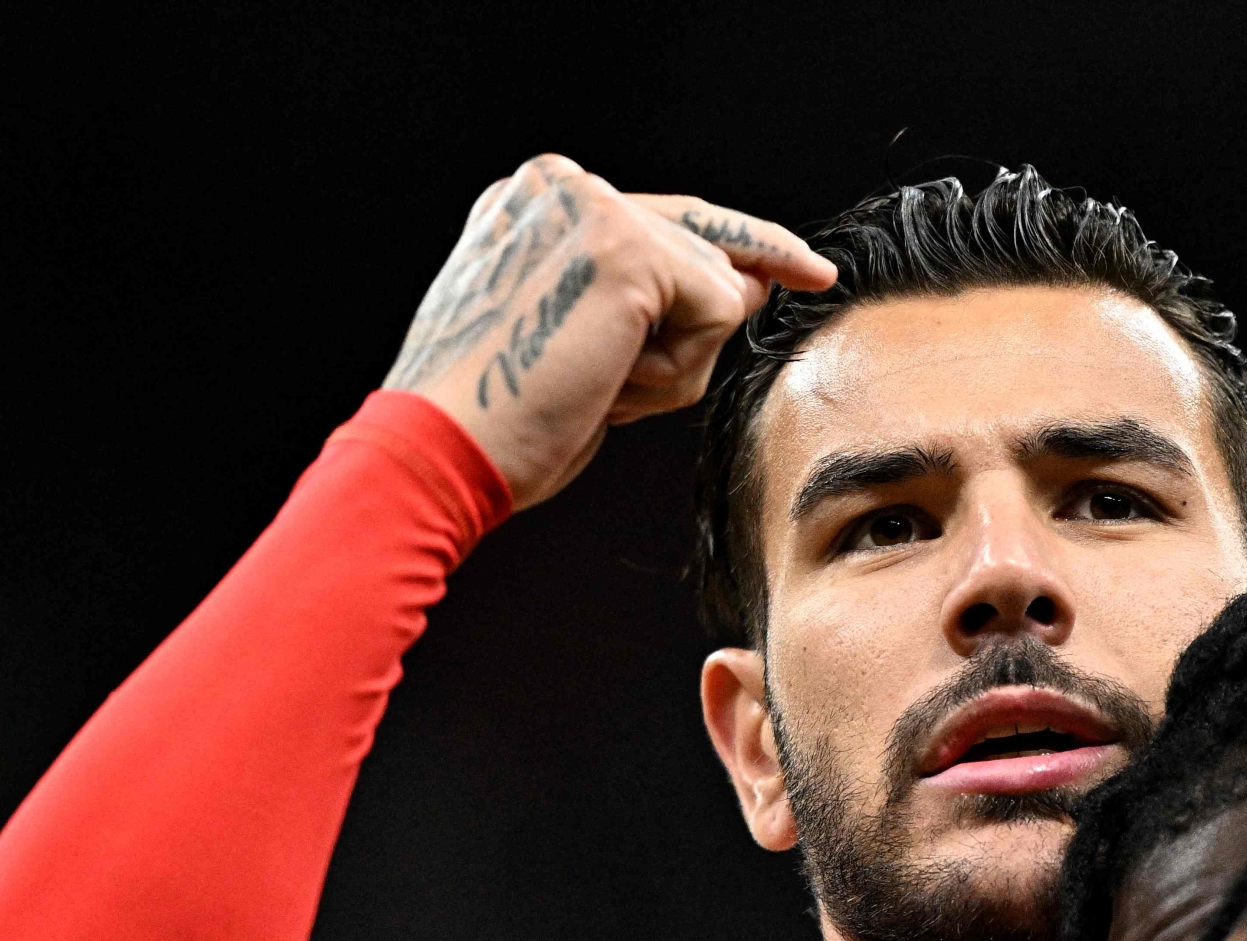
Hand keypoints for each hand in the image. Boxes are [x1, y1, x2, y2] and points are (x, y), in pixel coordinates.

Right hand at [384, 154, 835, 508]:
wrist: (440, 449)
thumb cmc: (501, 417)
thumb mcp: (583, 346)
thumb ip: (652, 302)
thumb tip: (752, 282)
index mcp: (533, 204)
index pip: (665, 216)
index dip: (743, 244)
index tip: (805, 266)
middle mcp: (558, 186)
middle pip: (702, 247)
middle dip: (708, 317)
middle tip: (691, 337)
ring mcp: (591, 208)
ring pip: (714, 289)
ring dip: (674, 366)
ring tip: (591, 385)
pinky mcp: (625, 249)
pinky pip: (717, 315)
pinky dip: (678, 372)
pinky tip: (607, 385)